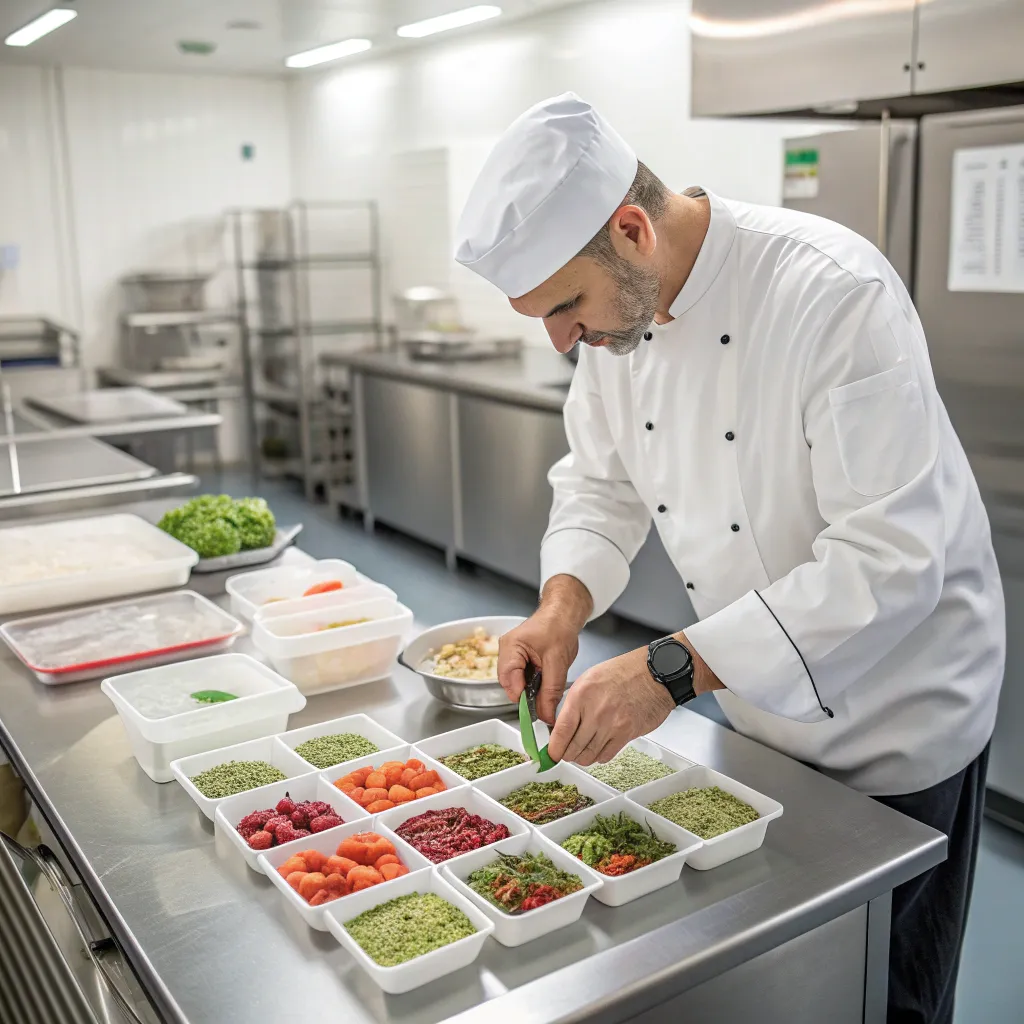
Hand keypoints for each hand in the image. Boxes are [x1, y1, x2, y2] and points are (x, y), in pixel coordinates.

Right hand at [497, 575, 591, 724]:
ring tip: (547, 686)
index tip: (537, 712)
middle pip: (510, 684)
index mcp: (511, 647)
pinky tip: (544, 680)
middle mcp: (506, 651)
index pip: (509, 681)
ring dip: (531, 690)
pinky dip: (533, 684)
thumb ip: (551, 690)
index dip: (522, 698)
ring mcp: (511, 655)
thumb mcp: (557, 662)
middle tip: (545, 702)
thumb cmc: (559, 627)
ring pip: (516, 683)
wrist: (563, 614)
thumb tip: (546, 715)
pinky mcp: (518, 659)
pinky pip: (522, 678)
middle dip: (527, 695)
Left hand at [547, 644, 674, 765]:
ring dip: (582, 757)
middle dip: (566, 755)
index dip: (554, 748)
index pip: (561, 730)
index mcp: (581, 695)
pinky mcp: (626, 734)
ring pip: (589, 755)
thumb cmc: (624, 672)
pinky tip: (598, 749)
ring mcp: (611, 724)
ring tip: (581, 752)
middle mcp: (595, 711)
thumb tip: (561, 725)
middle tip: (564, 754)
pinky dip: (599, 756)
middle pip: (573, 747)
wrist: (654, 673)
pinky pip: (606, 755)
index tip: (551, 753)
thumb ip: (574, 702)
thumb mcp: (589, 679)